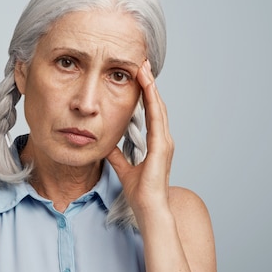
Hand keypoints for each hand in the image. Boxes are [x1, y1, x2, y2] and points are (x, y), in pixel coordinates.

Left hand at [107, 60, 173, 218]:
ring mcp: (165, 142)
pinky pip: (156, 118)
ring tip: (143, 67)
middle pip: (157, 104)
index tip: (138, 76)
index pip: (151, 112)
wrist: (149, 208)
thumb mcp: (124, 168)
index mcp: (157, 144)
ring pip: (158, 106)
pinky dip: (152, 100)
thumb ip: (117, 155)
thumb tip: (107, 145)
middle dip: (149, 83)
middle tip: (142, 63)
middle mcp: (163, 140)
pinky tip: (147, 86)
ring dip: (150, 86)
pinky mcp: (161, 146)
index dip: (145, 93)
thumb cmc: (140, 193)